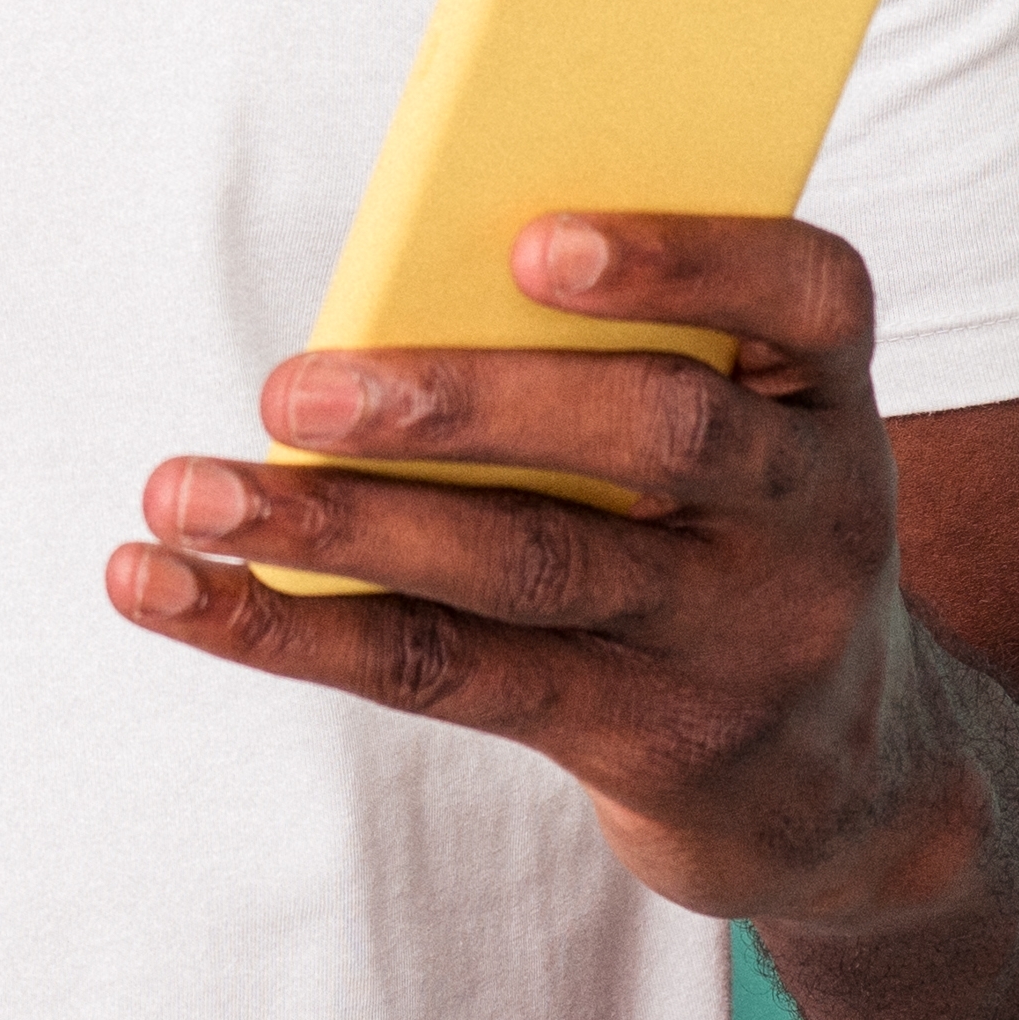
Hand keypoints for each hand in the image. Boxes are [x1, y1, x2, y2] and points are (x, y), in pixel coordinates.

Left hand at [103, 212, 1000, 927]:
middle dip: (462, 405)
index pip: (809, 293)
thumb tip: (381, 295)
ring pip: (528, 568)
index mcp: (827, 394)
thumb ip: (612, 350)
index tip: (531, 242)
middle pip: (650, 434)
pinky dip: (295, 626)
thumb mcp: (731, 433)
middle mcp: (814, 514)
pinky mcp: (647, 739)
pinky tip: (176, 591)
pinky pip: (452, 673)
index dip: (681, 260)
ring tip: (187, 493)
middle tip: (293, 387)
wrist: (842, 776)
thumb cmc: (720, 530)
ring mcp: (738, 638)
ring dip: (340, 523)